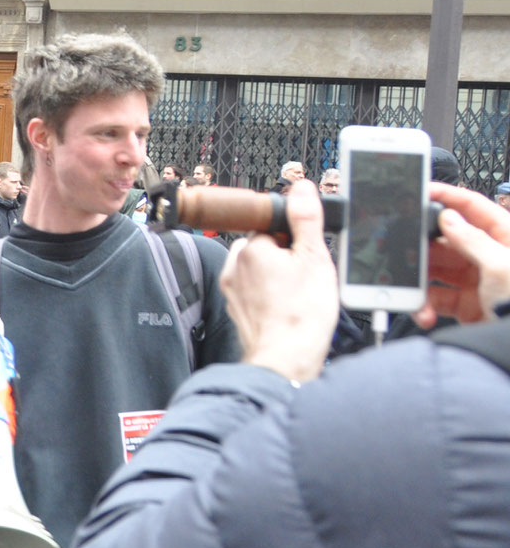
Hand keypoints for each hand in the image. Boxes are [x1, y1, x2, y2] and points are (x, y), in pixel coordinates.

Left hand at [219, 181, 335, 382]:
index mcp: (251, 249)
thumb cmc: (302, 314)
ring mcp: (232, 290)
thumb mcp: (315, 258)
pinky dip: (268, 295)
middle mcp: (234, 266)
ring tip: (297, 295)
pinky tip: (286, 307)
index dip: (294, 240)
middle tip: (305, 277)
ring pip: (258, 270)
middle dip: (284, 257)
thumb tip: (300, 189)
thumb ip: (305, 219)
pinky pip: (253, 291)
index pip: (272, 228)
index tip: (306, 254)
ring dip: (276, 276)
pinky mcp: (235, 309)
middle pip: (264, 247)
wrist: (286, 358)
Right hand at [419, 183, 509, 325]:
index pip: (473, 207)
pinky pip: (435, 297)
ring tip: (413, 290)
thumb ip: (472, 240)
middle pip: (446, 239)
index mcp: (504, 237)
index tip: (422, 190)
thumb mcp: (501, 267)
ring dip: (420, 281)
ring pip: (436, 269)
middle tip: (407, 250)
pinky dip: (424, 305)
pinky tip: (425, 312)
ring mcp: (475, 279)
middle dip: (423, 247)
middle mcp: (488, 255)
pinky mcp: (464, 303)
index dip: (448, 196)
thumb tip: (448, 218)